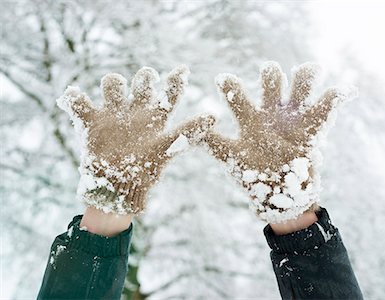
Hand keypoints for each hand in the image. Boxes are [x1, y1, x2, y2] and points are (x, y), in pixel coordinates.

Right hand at [58, 65, 214, 213]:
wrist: (116, 189)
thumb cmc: (145, 171)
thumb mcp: (168, 148)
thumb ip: (189, 131)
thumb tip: (214, 116)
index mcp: (155, 118)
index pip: (169, 93)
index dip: (176, 80)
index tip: (183, 70)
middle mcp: (135, 111)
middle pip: (140, 82)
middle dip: (144, 77)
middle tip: (147, 82)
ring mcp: (112, 114)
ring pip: (112, 84)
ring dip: (113, 84)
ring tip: (115, 94)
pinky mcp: (90, 122)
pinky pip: (78, 103)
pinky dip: (75, 99)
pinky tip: (76, 100)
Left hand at [204, 62, 355, 222]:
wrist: (280, 195)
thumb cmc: (253, 176)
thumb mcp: (232, 159)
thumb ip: (215, 144)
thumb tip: (189, 135)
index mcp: (250, 117)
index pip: (239, 95)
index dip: (231, 86)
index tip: (223, 80)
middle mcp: (271, 112)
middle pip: (272, 82)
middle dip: (271, 76)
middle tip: (270, 76)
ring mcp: (293, 118)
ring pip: (301, 87)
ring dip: (305, 77)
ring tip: (308, 70)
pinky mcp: (313, 128)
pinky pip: (326, 108)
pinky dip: (337, 97)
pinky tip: (345, 91)